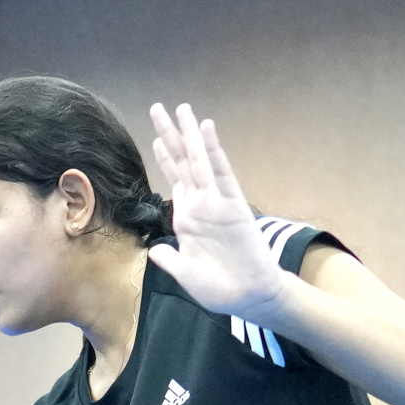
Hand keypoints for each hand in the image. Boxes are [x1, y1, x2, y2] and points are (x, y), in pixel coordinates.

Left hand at [146, 103, 293, 321]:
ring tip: (181, 108)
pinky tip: (207, 130)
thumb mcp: (184, 273)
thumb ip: (170, 258)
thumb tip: (156, 250)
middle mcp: (200, 205)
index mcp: (187, 218)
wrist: (248, 298)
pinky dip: (213, 151)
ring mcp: (216, 202)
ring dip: (190, 134)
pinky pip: (221, 173)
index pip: (175, 180)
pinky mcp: (233, 206)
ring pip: (199, 160)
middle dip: (172, 134)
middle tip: (159, 107)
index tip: (158, 137)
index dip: (166, 158)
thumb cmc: (219, 287)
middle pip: (183, 162)